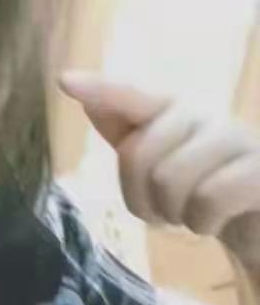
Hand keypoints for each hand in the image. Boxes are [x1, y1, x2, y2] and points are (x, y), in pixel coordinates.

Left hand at [58, 70, 259, 272]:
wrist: (257, 223)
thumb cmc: (200, 188)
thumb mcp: (157, 159)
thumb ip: (125, 129)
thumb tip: (88, 100)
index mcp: (173, 109)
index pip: (131, 93)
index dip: (100, 88)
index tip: (64, 81)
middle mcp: (206, 115)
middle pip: (139, 154)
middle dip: (140, 197)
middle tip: (160, 210)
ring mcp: (239, 140)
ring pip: (170, 179)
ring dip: (172, 213)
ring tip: (188, 215)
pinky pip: (208, 199)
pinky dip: (202, 222)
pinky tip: (214, 221)